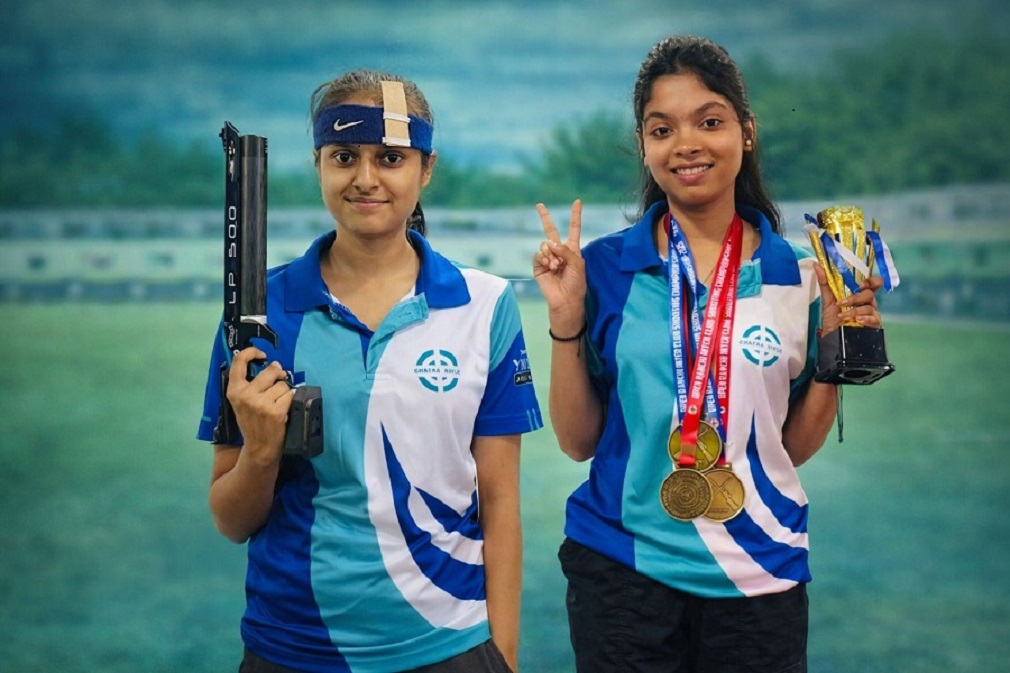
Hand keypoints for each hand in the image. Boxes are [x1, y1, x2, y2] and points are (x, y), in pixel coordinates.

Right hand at [226, 347, 294, 464]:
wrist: (259, 447)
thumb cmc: (252, 422)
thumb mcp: (242, 402)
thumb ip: (250, 384)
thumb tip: (273, 364)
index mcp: (234, 391)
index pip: (238, 362)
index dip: (252, 352)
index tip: (262, 354)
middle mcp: (246, 395)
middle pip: (270, 371)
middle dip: (279, 374)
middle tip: (279, 381)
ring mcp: (261, 403)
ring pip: (282, 384)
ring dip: (284, 392)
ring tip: (278, 403)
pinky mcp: (276, 411)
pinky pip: (290, 395)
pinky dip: (291, 400)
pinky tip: (284, 409)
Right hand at [533, 200, 586, 332]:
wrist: (565, 300)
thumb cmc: (576, 283)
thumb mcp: (578, 264)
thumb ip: (565, 250)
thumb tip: (549, 242)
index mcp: (572, 250)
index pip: (573, 229)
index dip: (575, 216)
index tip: (577, 202)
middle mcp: (559, 252)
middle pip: (550, 230)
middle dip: (545, 217)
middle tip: (539, 205)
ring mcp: (548, 258)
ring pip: (545, 245)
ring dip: (551, 254)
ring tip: (556, 267)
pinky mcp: (539, 266)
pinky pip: (538, 254)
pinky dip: (543, 258)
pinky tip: (548, 266)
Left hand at [815, 263, 883, 334]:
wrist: (832, 335)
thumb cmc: (832, 317)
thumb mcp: (827, 299)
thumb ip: (825, 281)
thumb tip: (817, 264)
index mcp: (860, 293)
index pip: (874, 283)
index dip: (871, 281)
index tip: (860, 284)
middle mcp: (868, 302)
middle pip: (870, 294)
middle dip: (856, 298)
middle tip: (844, 301)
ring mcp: (871, 313)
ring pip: (870, 306)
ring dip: (854, 310)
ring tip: (842, 315)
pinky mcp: (873, 324)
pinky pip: (874, 318)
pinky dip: (865, 318)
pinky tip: (857, 320)